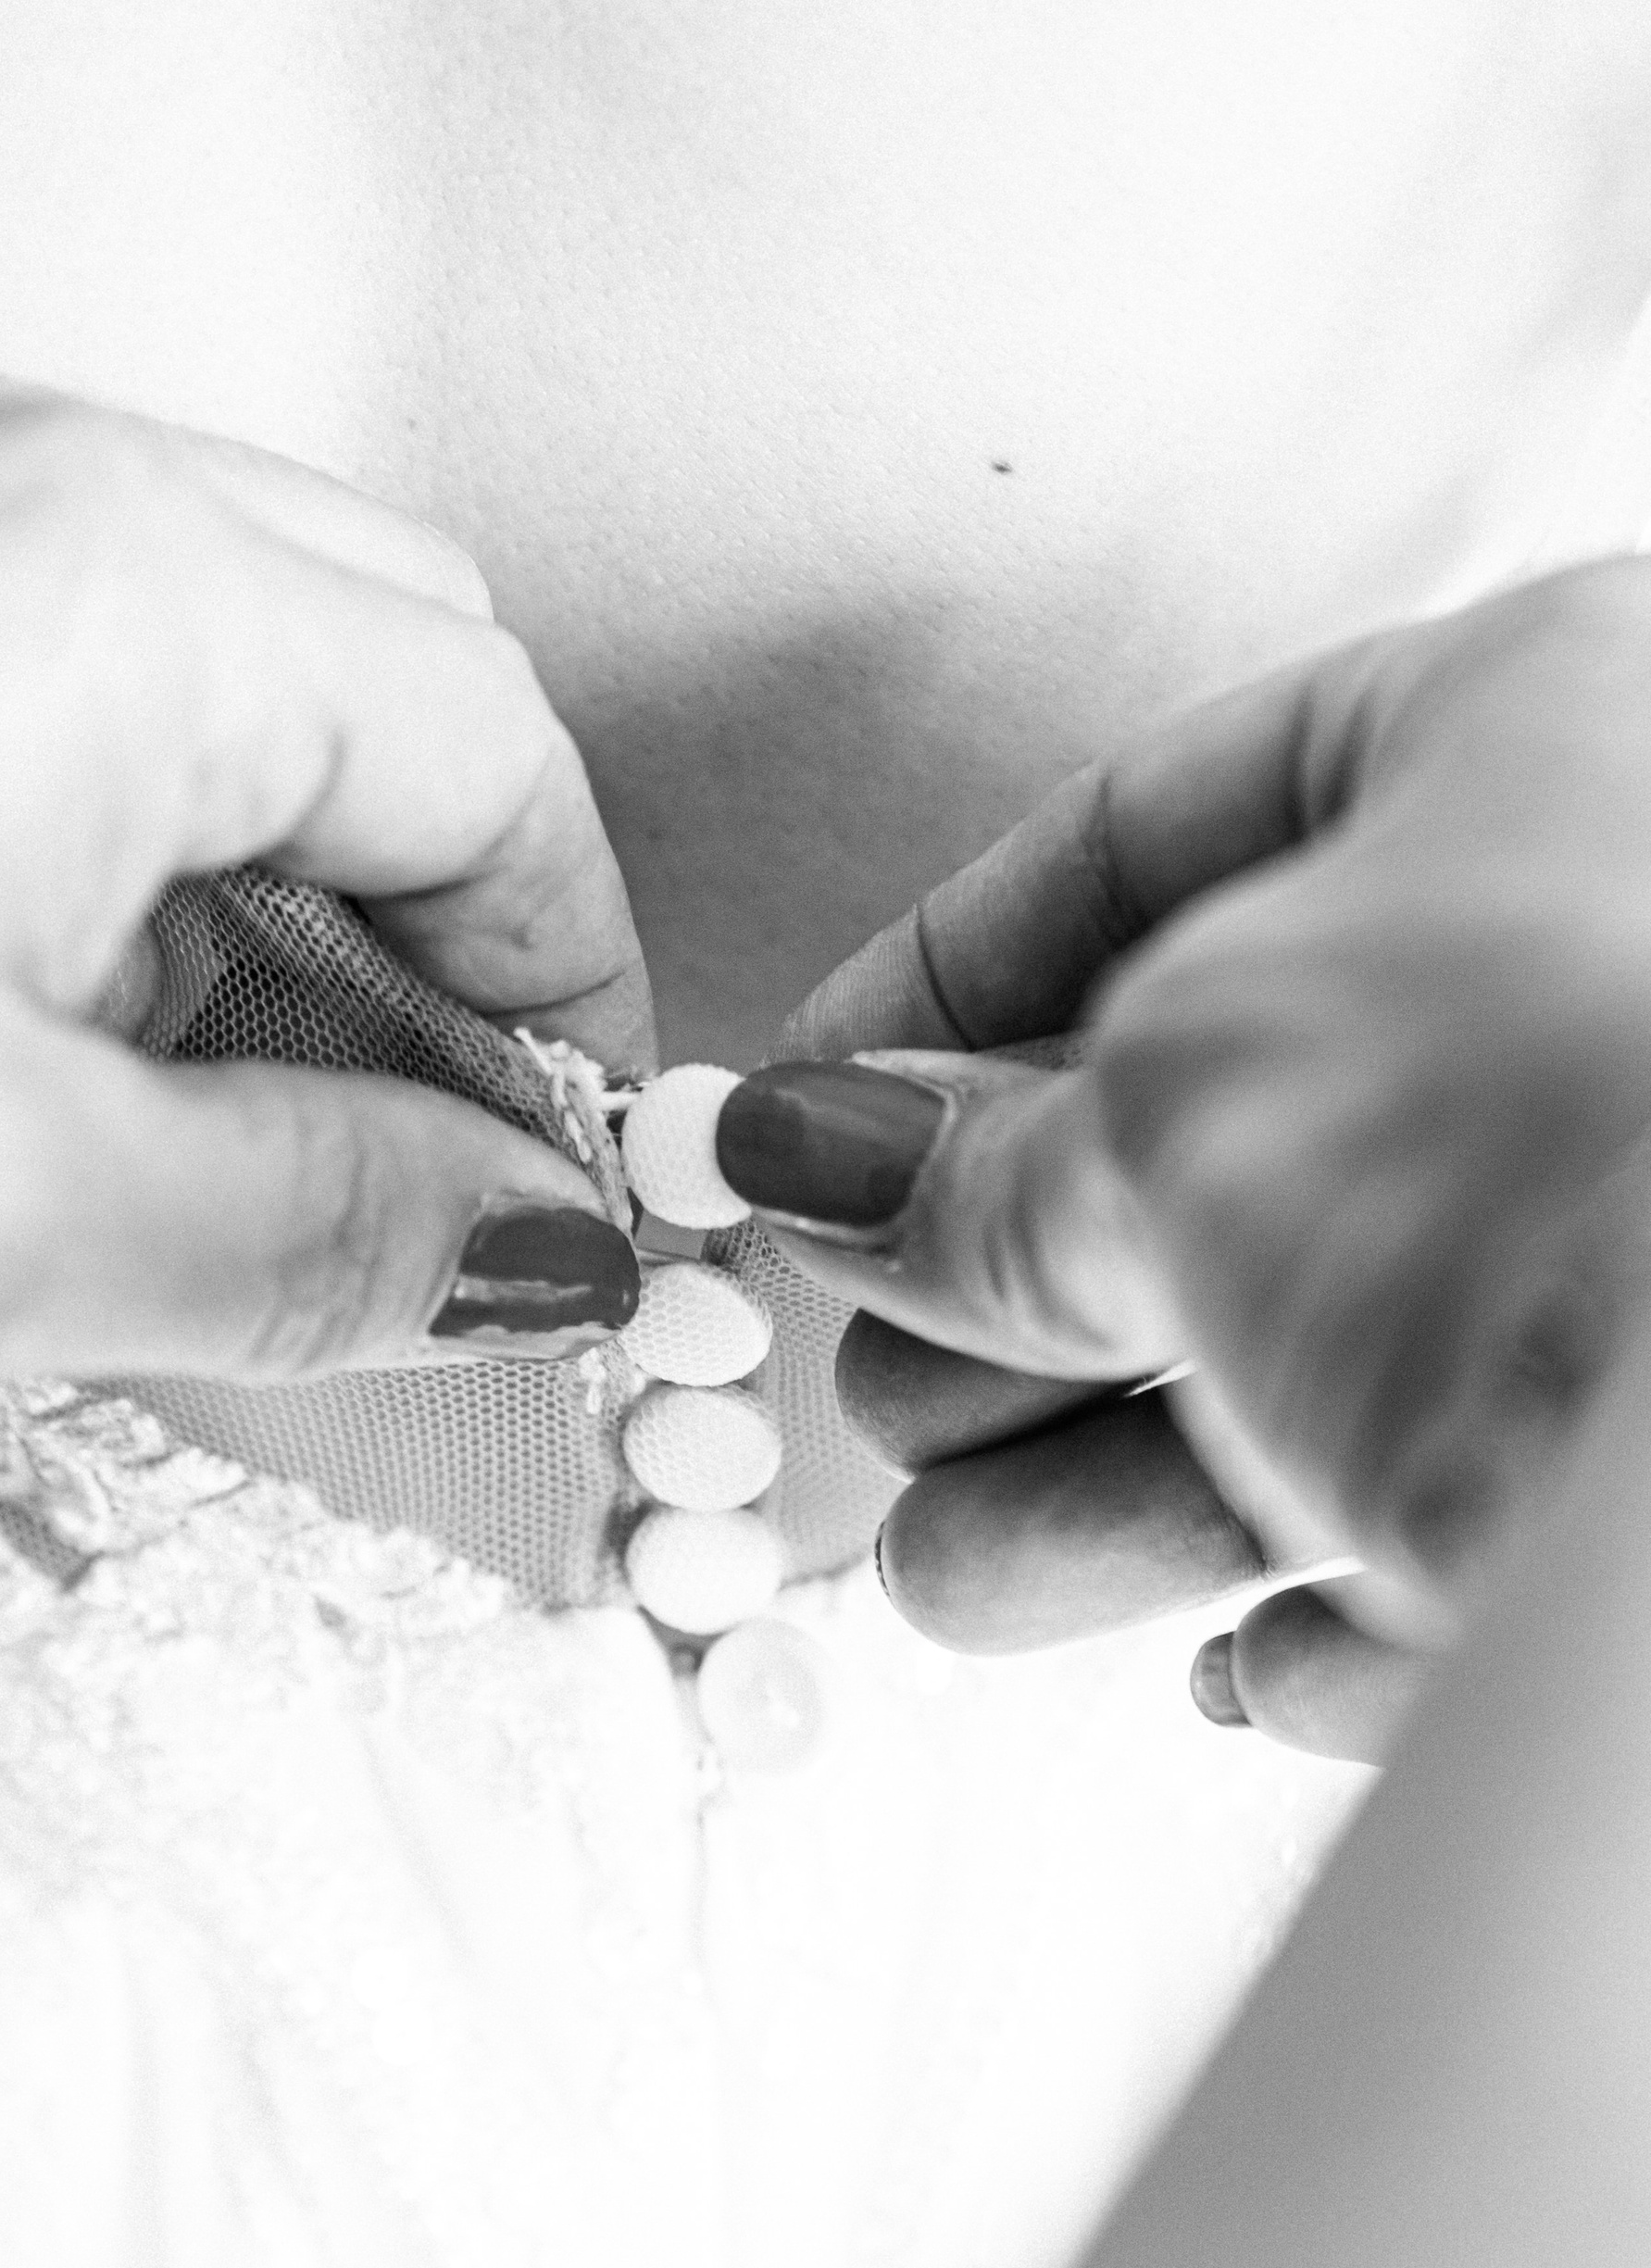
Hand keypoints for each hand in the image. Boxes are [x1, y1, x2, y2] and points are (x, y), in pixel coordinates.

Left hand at [0, 363, 651, 1401]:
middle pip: (387, 662)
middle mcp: (6, 470)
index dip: (564, 990)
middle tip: (391, 1132)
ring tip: (161, 1094)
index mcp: (112, 585)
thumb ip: (306, 1231)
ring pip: (211, 654)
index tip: (557, 1163)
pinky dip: (94, 828)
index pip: (501, 762)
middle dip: (428, 913)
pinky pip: (47, 650)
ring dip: (251, 879)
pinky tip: (0, 1001)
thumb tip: (530, 1247)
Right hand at [716, 562, 1650, 1759]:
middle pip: (1246, 1109)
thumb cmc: (1564, 1151)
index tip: (821, 1103)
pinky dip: (1345, 1582)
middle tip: (888, 1362)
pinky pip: (1502, 1504)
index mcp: (1537, 733)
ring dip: (1128, 1479)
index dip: (945, 976)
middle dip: (1024, 1278)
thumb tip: (836, 1169)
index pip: (1160, 823)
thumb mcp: (1176, 1109)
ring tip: (959, 1565)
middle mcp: (1633, 945)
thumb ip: (983, 1165)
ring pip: (1359, 1332)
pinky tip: (1246, 1659)